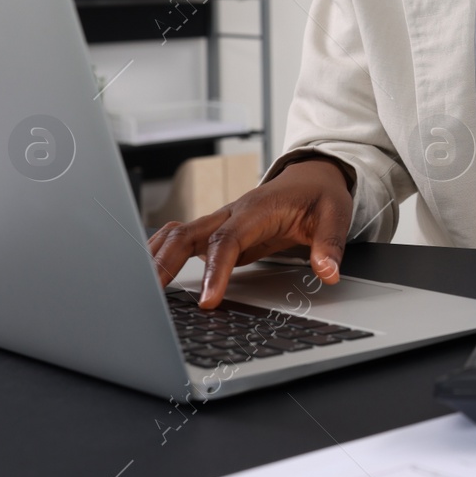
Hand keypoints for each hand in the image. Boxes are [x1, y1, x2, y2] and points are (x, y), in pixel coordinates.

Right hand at [146, 156, 353, 308]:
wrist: (312, 175)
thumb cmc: (320, 194)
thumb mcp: (336, 214)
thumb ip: (330, 243)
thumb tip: (327, 272)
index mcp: (258, 209)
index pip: (228, 240)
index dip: (214, 270)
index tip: (208, 301)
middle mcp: (232, 213)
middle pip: (187, 235)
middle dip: (165, 265)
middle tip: (151, 300)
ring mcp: (220, 221)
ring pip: (176, 235)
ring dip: (155, 259)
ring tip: (138, 292)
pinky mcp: (216, 231)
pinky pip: (180, 240)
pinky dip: (159, 254)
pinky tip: (147, 275)